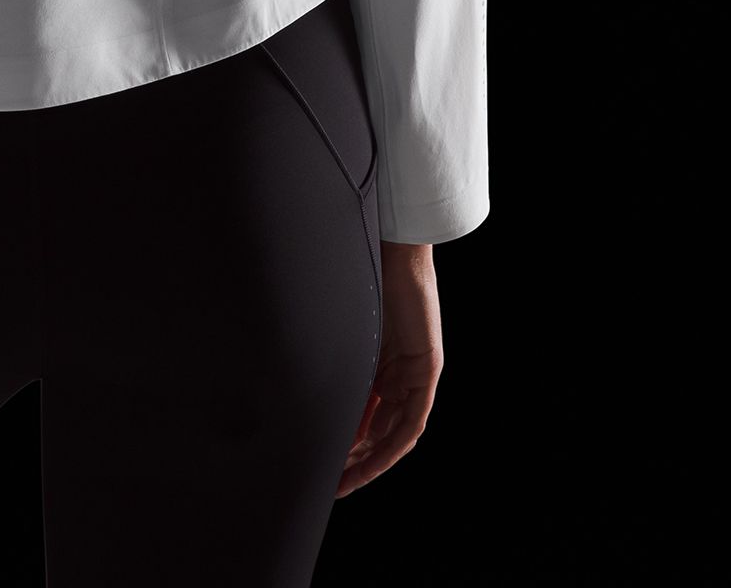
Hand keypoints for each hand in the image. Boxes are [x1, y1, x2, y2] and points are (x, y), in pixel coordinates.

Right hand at [336, 239, 442, 496]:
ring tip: (346, 478)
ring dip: (373, 458)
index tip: (325, 464)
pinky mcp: (427, 369)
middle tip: (333, 482)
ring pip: (395, 431)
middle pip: (380, 429)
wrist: (392, 249)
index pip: (365, 414)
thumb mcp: (345, 329)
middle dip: (357, 459)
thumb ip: (336, 359)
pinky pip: (412, 418)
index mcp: (379, 362)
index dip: (347, 442)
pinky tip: (374, 457)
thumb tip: (303, 384)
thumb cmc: (364, 274)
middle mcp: (399, 372)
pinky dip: (394, 441)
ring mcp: (415, 372)